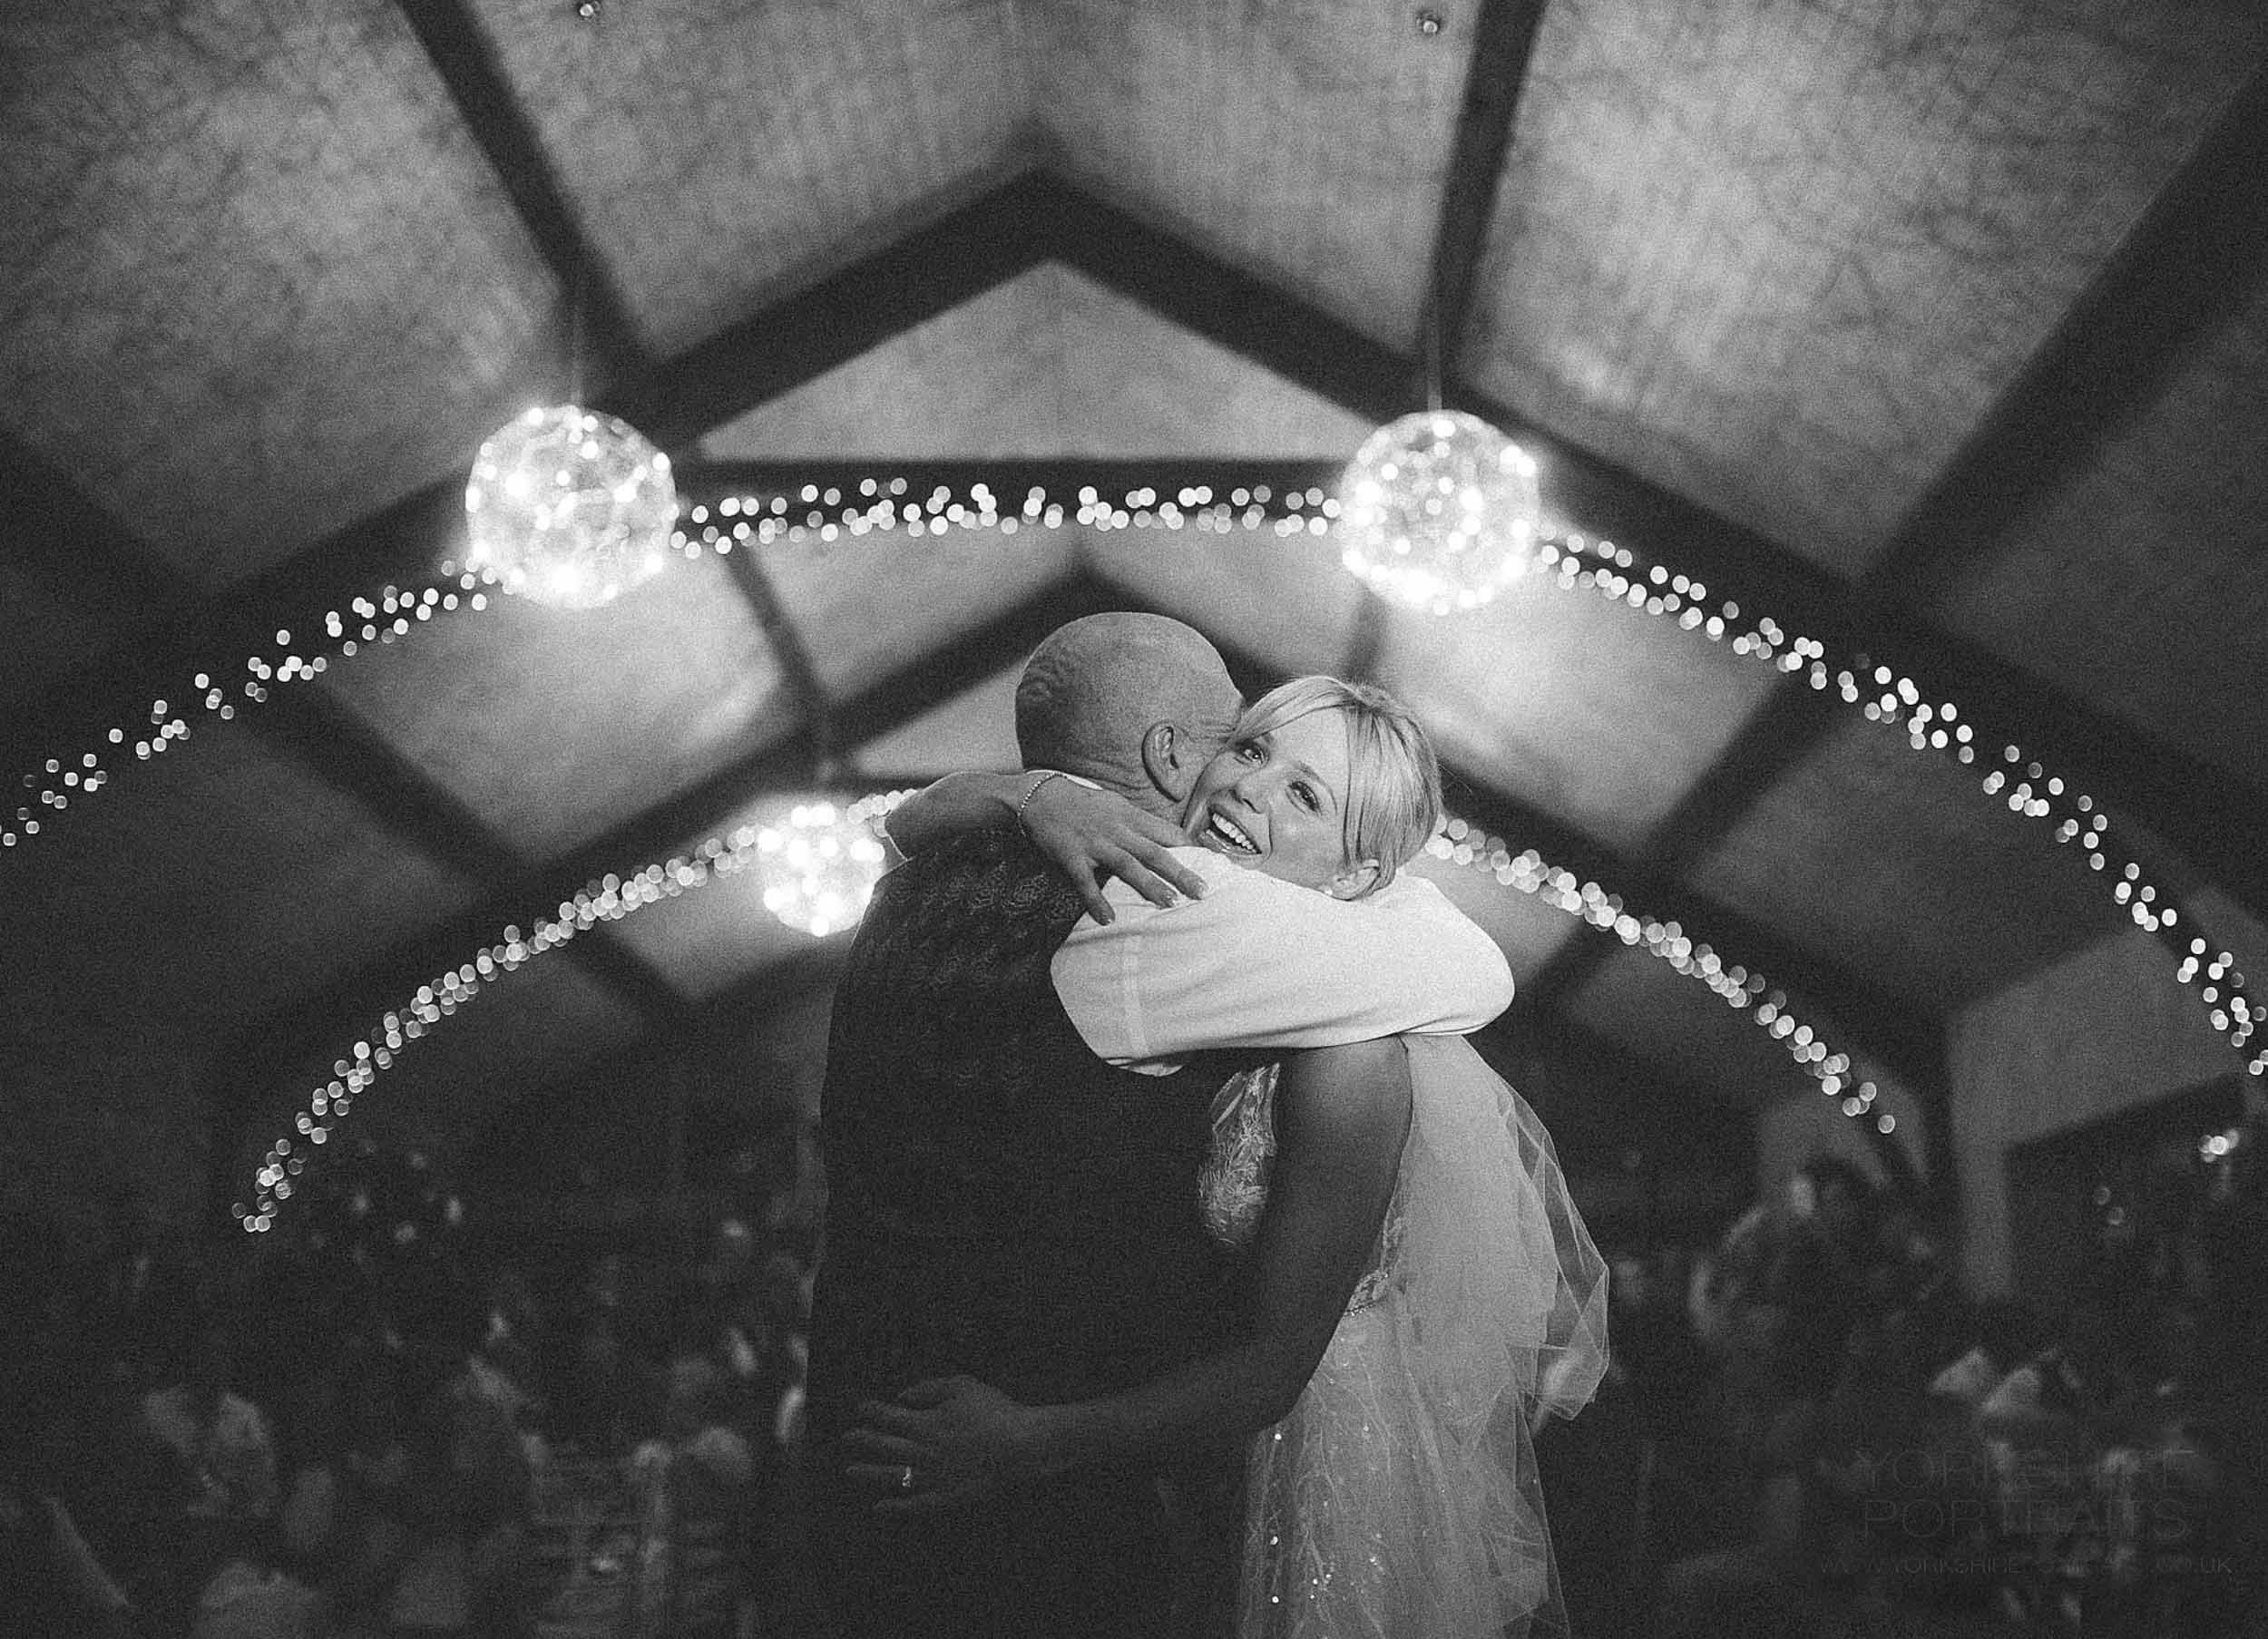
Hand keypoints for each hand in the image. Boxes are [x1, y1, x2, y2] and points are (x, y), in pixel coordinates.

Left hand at [840, 1375, 1055, 1515]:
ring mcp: (932, 1477)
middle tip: (846, 1439)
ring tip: (849, 1472)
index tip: (860, 1409)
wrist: (1021, 1446)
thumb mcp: (962, 1386)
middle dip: (862, 1441)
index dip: (872, 1412)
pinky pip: (914, 1505)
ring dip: (869, 1473)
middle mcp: (923, 1451)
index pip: (890, 1417)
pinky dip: (895, 1508)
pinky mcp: (945, 1498)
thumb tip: (901, 1396)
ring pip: (892, 1476)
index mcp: (926, 1422)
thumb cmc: (995, 1411)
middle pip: (885, 1446)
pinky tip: (879, 1508)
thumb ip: (929, 1388)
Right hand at [1020, 777, 1207, 923]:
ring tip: (1169, 903)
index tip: (1210, 863)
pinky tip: (1109, 918)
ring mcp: (1094, 844)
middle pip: (1154, 852)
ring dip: (1149, 885)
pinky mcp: (1071, 857)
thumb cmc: (1082, 804)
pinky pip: (1085, 882)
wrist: (1040, 796)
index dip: (1188, 848)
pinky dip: (1096, 901)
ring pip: (1127, 865)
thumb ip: (1139, 824)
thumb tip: (1168, 840)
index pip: (1165, 832)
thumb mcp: (1115, 805)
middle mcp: (1116, 830)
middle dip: (1179, 872)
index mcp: (1129, 816)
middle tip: (1201, 890)